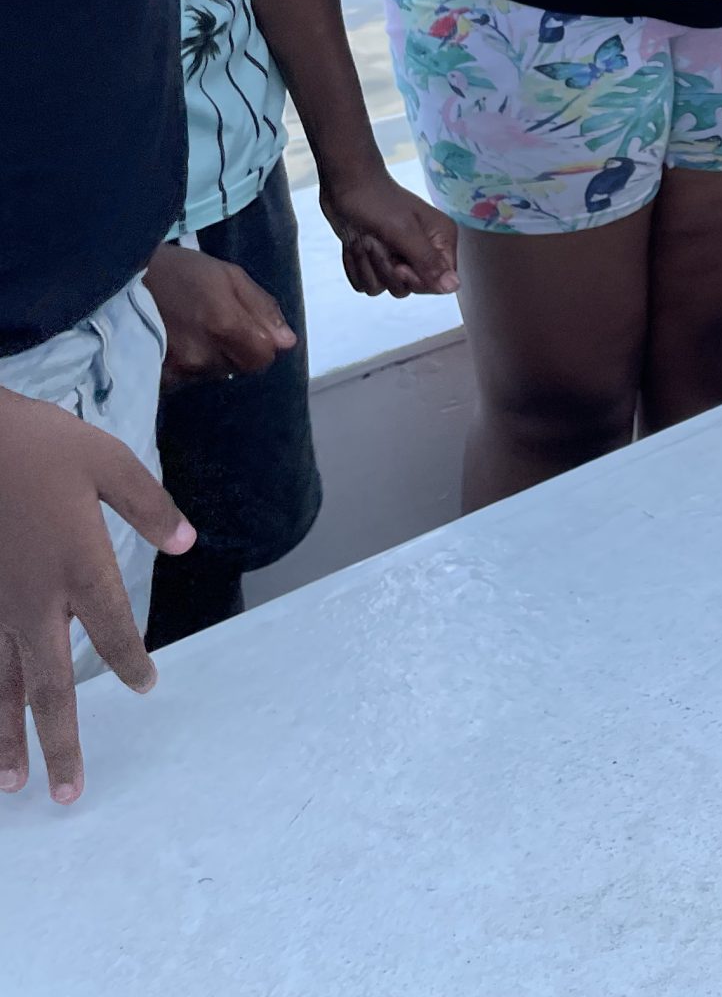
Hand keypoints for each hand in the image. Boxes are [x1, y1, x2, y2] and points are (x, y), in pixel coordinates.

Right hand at [0, 385, 194, 803]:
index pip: (114, 630)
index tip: (146, 685)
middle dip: (60, 742)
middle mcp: (32, 600)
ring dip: (5, 738)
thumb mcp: (108, 460)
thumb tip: (187, 544)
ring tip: (13, 785)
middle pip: (50, 685)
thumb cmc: (38, 443)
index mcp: (78, 565)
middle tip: (68, 794)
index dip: (132, 661)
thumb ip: (149, 506)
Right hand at [144, 242, 295, 385]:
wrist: (120, 279)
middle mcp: (202, 355)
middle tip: (214, 322)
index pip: (264, 358)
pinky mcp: (158, 381)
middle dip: (238, 348)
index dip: (262, 343)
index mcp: (224, 325)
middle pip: (241, 367)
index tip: (248, 327)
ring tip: (191, 329)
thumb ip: (262, 308)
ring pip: (216, 373)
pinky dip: (190, 365)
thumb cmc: (180, 271)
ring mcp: (178, 372)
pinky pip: (190, 380)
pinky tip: (176, 342)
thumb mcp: (229, 276)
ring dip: (213, 356)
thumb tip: (287, 343)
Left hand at [321, 165, 459, 297]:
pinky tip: (355, 245)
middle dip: (388, 271)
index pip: (440, 282)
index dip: (417, 280)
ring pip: (387, 288)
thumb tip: (454, 287)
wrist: (345, 185)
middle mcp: (424, 251)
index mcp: (441, 240)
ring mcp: (400, 257)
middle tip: (378, 244)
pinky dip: (357, 267)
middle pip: (412, 288)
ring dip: (369, 267)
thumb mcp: (403, 231)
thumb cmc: (376, 201)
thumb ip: (428, 261)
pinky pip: (369, 284)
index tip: (399, 265)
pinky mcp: (378, 261)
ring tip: (364, 240)